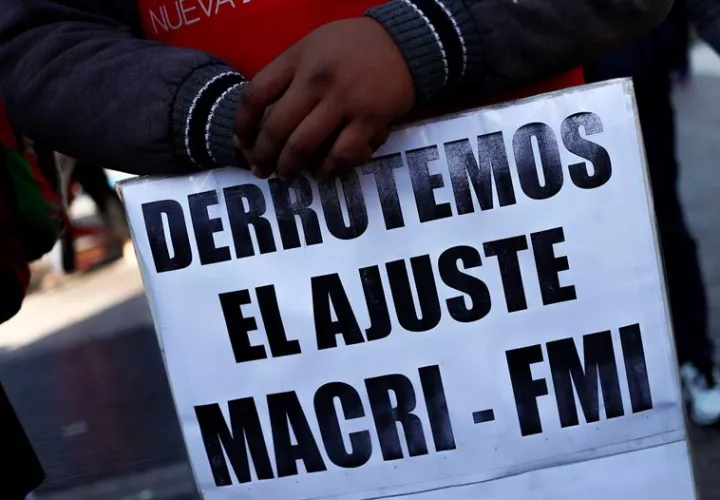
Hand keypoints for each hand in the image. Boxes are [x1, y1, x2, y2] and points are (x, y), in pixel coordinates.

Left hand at [235, 18, 415, 178]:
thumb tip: (258, 116)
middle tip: (261, 169)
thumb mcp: (311, 46)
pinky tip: (322, 172)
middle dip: (263, 157)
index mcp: (297, 59)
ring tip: (286, 173)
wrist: (405, 41)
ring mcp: (344, 100)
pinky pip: (341, 154)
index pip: (255, 96)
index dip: (242, 126)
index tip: (242, 143)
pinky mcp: (370, 119)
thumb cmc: (353, 46)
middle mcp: (316, 79)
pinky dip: (327, 169)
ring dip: (289, 167)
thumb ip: (286, 74)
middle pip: (276, 129)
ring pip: (303, 146)